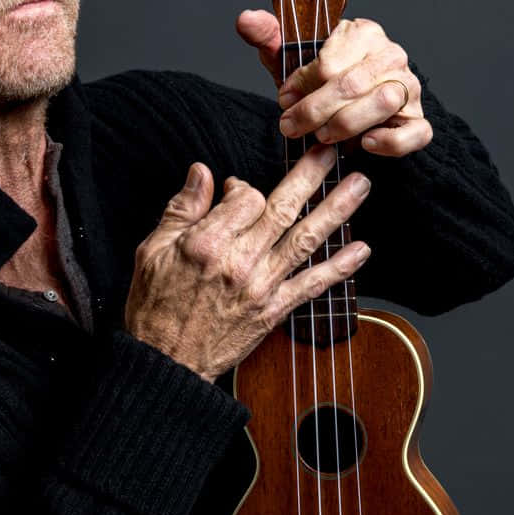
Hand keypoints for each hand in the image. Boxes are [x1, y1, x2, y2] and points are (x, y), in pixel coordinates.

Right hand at [123, 147, 371, 382]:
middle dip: (310, 176)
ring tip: (360, 186)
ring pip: (306, 240)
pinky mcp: (273, 310)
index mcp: (206, 244)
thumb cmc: (154, 308)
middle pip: (282, 209)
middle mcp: (239, 262)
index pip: (243, 198)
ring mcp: (260, 287)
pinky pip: (312, 285)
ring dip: (336, 210)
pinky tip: (361, 249)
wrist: (166, 364)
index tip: (235, 191)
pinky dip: (340, 267)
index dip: (242, 187)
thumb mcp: (152, 252)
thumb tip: (201, 173)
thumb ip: (181, 210)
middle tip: (333, 150)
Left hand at [235, 10, 432, 157]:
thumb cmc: (319, 83)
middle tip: (291, 126)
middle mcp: (391, 56)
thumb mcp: (291, 60)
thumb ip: (269, 38)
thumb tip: (246, 19)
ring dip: (345, 124)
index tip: (284, 98)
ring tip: (322, 135)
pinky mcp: (418, 120)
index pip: (329, 61)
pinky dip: (390, 142)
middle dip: (314, 110)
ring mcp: (409, 87)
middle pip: (352, 83)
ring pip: (383, 103)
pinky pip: (413, 133)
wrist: (347, 112)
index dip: (301, 84)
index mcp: (363, 32)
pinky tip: (365, 143)